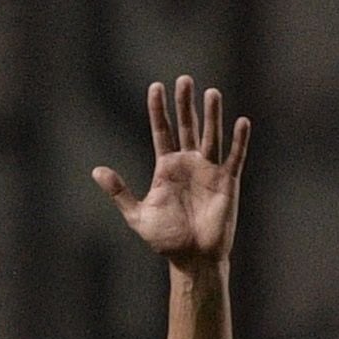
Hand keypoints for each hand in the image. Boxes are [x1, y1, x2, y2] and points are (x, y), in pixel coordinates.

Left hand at [92, 78, 248, 273]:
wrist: (192, 258)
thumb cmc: (166, 240)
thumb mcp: (137, 215)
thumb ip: (120, 192)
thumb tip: (97, 170)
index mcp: (167, 167)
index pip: (162, 131)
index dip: (158, 110)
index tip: (155, 87)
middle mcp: (189, 163)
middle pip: (187, 126)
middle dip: (185, 104)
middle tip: (184, 80)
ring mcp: (209, 170)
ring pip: (211, 135)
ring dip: (211, 115)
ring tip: (211, 92)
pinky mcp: (227, 181)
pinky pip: (234, 156)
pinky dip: (239, 140)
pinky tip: (241, 122)